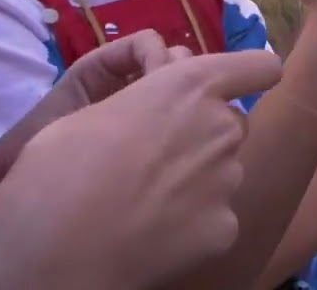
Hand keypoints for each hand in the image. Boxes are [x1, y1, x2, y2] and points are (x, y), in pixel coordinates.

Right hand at [0, 49, 283, 289]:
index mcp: (189, 86)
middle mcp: (221, 128)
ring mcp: (228, 181)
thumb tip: (145, 120)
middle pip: (232, 124)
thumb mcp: (93, 111)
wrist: (57, 249)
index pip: (259, 67)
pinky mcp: (225, 229)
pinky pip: (215, 217)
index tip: (234, 86)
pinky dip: (193, 224)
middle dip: (206, 134)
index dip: (249, 76)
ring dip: (197, 180)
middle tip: (158, 158)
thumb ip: (143, 105)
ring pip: (223, 172)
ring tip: (147, 201)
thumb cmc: (59, 167)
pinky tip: (153, 234)